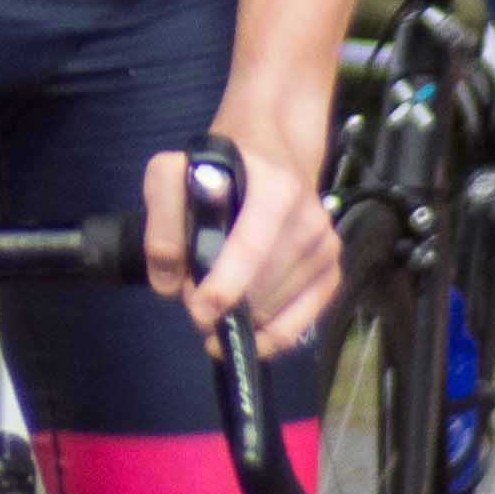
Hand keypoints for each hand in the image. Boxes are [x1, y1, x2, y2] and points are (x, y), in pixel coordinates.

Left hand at [140, 115, 338, 358]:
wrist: (272, 155)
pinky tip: (247, 336)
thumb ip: (163, 221)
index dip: (225, 283)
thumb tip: (170, 282)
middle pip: (262, 286)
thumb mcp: (173, 173)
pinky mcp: (331, 271)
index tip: (199, 311)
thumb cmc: (218, 168)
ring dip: (242, 318)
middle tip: (193, 300)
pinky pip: (302, 323)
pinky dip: (270, 338)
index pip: (253, 245)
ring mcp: (326, 247)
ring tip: (218, 299)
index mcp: (276, 187)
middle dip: (224, 305)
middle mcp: (310, 218)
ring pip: (276, 308)